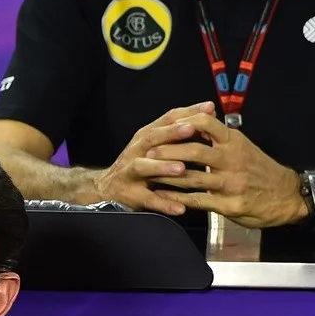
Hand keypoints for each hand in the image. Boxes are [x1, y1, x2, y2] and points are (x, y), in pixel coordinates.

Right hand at [93, 103, 218, 214]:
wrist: (106, 188)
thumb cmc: (138, 164)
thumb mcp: (155, 145)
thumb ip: (178, 131)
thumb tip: (208, 113)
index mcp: (146, 137)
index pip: (166, 120)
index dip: (186, 113)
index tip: (208, 108)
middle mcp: (136, 151)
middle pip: (151, 139)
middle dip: (171, 133)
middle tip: (191, 129)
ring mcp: (130, 173)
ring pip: (143, 167)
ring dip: (161, 167)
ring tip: (180, 169)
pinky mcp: (130, 194)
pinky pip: (148, 199)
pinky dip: (163, 203)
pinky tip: (179, 207)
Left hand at [148, 112, 308, 227]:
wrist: (288, 196)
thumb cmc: (259, 169)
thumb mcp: (243, 146)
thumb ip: (220, 136)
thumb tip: (196, 118)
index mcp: (234, 142)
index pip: (207, 123)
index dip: (184, 122)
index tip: (164, 126)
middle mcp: (232, 160)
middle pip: (194, 151)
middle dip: (167, 151)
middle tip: (147, 152)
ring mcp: (230, 183)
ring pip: (191, 177)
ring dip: (166, 175)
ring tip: (146, 173)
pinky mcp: (229, 204)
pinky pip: (197, 200)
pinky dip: (175, 198)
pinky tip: (160, 195)